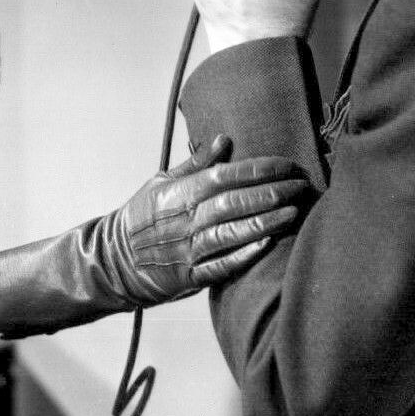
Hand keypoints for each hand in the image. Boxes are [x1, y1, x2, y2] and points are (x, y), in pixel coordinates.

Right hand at [101, 135, 313, 303]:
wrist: (114, 259)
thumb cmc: (142, 217)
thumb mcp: (162, 183)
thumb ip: (195, 164)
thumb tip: (223, 139)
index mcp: (179, 193)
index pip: (224, 176)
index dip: (258, 169)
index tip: (286, 165)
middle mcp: (184, 220)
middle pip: (233, 203)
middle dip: (271, 192)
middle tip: (301, 185)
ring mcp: (187, 250)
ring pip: (231, 233)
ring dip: (265, 221)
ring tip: (294, 211)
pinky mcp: (189, 276)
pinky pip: (221, 265)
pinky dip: (244, 255)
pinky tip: (268, 243)